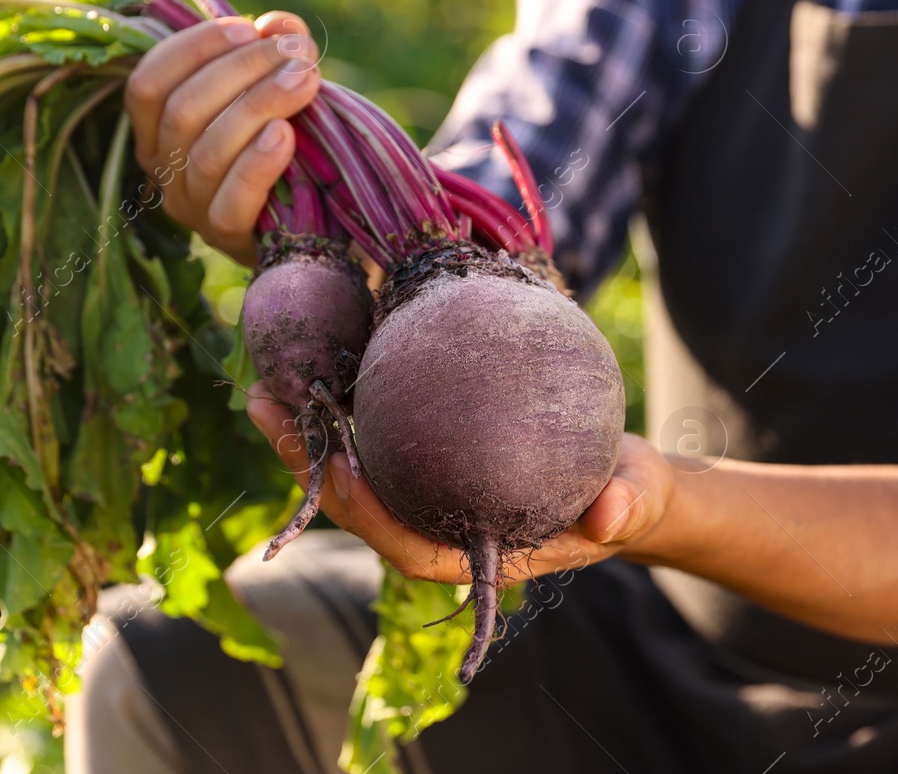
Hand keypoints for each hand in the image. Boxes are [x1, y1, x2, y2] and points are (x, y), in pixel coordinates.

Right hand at [124, 11, 320, 264]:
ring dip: (258, 106)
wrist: (311, 213)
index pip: (149, 83)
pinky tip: (285, 134)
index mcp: (157, 127)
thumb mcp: (275, 87)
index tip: (247, 29)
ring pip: (206, 152)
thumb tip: (280, 25)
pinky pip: (232, 201)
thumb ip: (275, 51)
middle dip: (242, 70)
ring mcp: (190, 206)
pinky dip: (256, 164)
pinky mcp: (225, 237)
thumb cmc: (282, 138)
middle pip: (183, 111)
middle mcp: (162, 168)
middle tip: (296, 53)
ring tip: (304, 80)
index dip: (194, 49)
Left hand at [245, 383, 676, 584]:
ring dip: (307, 427)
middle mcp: (435, 523)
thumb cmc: (625, 497)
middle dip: (306, 462)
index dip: (363, 512)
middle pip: (359, 499)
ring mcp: (426, 490)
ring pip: (356, 463)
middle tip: (262, 404)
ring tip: (263, 380)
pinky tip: (324, 346)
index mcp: (471, 551)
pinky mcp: (428, 455)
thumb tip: (612, 514)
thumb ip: (625, 507)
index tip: (332, 471)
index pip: (403, 542)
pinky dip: (349, 394)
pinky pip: (380, 428)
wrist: (622, 482)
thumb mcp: (635, 499)